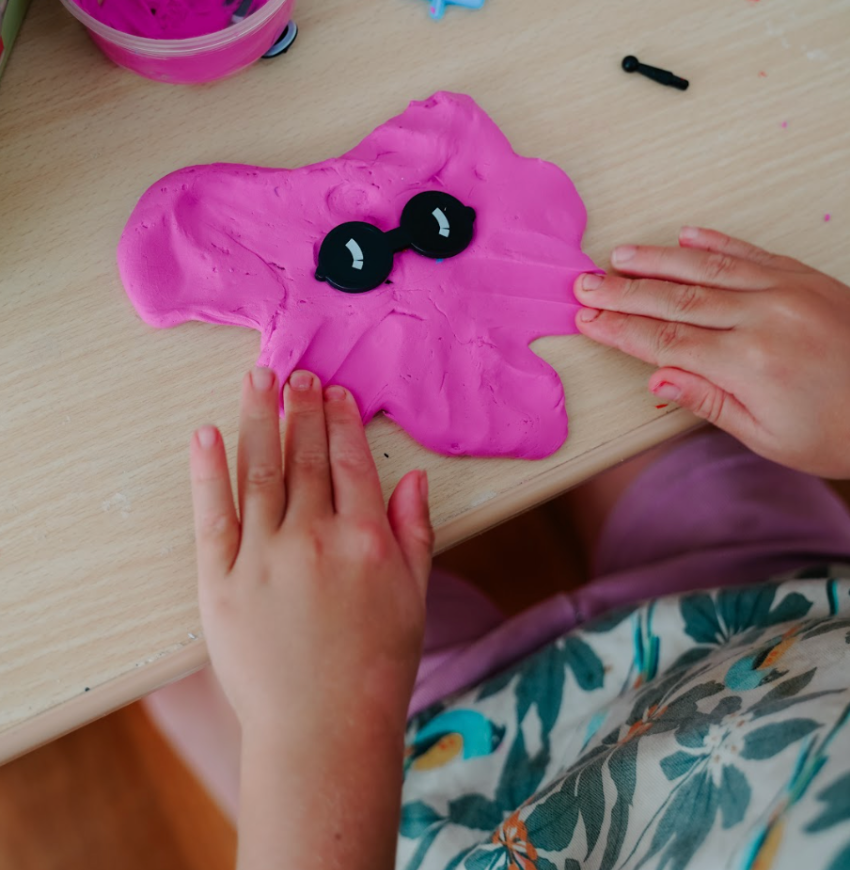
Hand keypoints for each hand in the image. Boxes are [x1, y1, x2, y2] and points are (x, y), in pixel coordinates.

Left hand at [189, 368, 432, 741]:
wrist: (322, 730)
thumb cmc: (376, 667)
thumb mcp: (414, 596)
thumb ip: (414, 532)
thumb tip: (411, 477)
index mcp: (364, 540)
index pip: (351, 462)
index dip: (342, 421)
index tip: (334, 392)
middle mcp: (313, 539)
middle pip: (304, 457)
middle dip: (301, 408)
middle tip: (297, 372)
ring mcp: (262, 558)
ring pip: (259, 471)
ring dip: (258, 419)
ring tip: (258, 380)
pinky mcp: (220, 583)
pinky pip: (212, 516)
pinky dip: (207, 471)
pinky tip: (206, 434)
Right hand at [573, 226, 849, 477]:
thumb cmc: (841, 431)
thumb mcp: (768, 437)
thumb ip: (708, 401)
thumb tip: (658, 377)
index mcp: (749, 363)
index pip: (664, 340)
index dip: (620, 330)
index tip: (588, 321)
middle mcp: (764, 317)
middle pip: (674, 298)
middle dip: (622, 292)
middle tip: (585, 284)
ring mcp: (785, 290)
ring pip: (705, 267)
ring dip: (656, 260)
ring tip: (619, 256)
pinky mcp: (805, 276)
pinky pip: (749, 252)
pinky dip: (714, 242)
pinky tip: (685, 236)